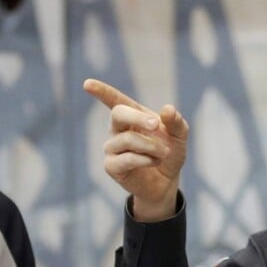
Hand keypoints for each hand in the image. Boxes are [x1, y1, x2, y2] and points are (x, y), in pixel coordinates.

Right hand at [83, 78, 188, 221]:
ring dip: (150, 146)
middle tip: (156, 124)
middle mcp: (118, 129)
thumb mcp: (179, 136)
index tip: (87, 84)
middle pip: (118, 114)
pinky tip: (153, 162)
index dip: (101, 91)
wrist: (166, 182)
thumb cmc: (169, 153)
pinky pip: (127, 159)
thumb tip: (167, 109)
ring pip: (127, 139)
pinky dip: (145, 159)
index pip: (114, 100)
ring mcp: (112, 148)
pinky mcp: (112, 166)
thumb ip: (176, 122)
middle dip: (137, 117)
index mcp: (132, 116)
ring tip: (164, 153)